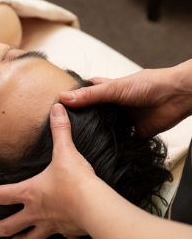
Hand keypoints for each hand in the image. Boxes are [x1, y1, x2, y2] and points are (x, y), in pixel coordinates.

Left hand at [0, 103, 102, 238]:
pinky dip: (59, 237)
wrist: (95, 204)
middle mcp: (36, 211)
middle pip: (11, 225)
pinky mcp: (66, 231)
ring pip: (31, 237)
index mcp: (30, 193)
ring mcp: (50, 224)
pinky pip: (60, 237)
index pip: (0, 194)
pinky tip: (62, 237)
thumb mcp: (65, 152)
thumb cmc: (75, 180)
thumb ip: (59, 130)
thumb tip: (57, 107)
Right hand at [60, 59, 191, 137]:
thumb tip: (63, 98)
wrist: (177, 96)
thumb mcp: (115, 89)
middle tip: (66, 131)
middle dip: (83, 120)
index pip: (88, 91)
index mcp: (109, 91)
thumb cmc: (149, 85)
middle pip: (95, 113)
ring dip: (98, 135)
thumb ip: (91, 96)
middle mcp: (115, 106)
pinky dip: (115, 147)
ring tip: (79, 145)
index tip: (60, 106)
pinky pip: (122, 142)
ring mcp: (125, 120)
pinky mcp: (135, 133)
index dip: (76, 96)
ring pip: (107, 129)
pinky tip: (101, 153)